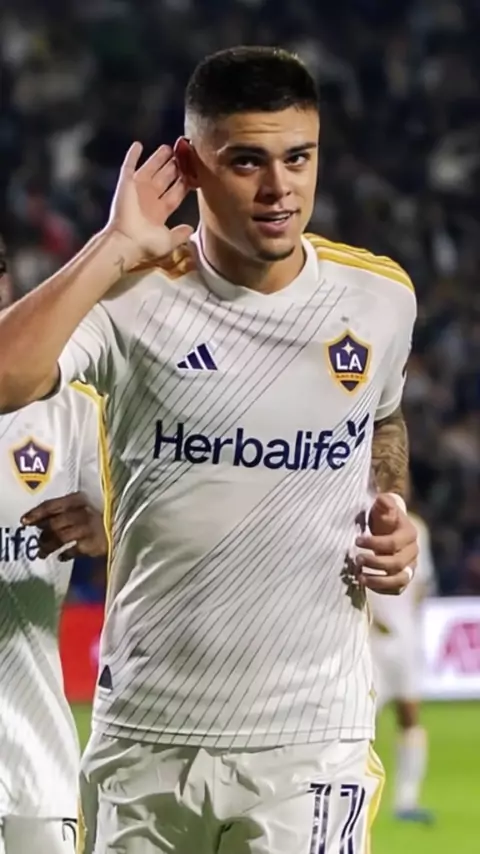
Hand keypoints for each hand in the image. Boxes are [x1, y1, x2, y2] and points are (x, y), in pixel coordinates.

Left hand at [21, 492, 107, 560]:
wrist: (127, 524)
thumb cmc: (105, 513)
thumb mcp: (87, 504)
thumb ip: (68, 509)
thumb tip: (42, 521)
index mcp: (79, 499)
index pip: (52, 505)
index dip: (36, 513)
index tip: (24, 521)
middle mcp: (82, 512)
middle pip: (54, 523)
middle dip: (43, 533)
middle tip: (38, 540)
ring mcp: (88, 529)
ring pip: (60, 538)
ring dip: (48, 546)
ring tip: (41, 553)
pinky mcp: (94, 544)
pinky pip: (73, 550)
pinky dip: (65, 554)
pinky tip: (61, 557)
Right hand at [107, 142, 192, 259]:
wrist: (126, 240)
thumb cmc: (146, 243)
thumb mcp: (168, 241)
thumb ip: (180, 234)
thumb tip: (191, 229)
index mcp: (160, 212)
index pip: (175, 193)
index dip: (183, 183)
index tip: (192, 173)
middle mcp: (149, 199)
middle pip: (164, 179)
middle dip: (173, 168)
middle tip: (181, 156)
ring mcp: (137, 190)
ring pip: (150, 170)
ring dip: (158, 159)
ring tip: (168, 148)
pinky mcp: (125, 183)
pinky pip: (129, 166)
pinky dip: (132, 155)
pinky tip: (138, 145)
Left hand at [355, 494, 417, 593]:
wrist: (389, 529)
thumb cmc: (383, 517)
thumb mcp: (383, 507)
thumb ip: (384, 503)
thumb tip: (383, 500)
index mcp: (409, 534)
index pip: (393, 543)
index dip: (374, 543)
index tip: (356, 540)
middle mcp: (413, 552)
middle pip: (396, 564)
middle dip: (375, 563)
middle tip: (356, 559)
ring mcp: (410, 567)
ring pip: (399, 580)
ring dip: (378, 581)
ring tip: (360, 577)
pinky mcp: (404, 578)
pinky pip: (396, 590)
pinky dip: (381, 589)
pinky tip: (366, 583)